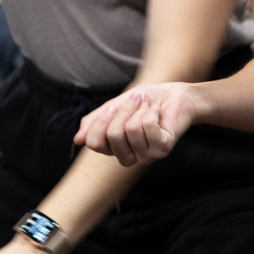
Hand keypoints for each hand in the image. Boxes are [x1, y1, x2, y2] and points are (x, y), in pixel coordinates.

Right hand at [74, 82, 204, 166]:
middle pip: (112, 136)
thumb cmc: (145, 102)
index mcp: (115, 149)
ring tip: (149, 107)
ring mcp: (146, 156)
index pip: (95, 143)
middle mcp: (129, 157)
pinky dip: (151, 112)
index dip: (101, 121)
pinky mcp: (162, 149)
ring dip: (139, 109)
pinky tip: (159, 113)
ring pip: (130, 129)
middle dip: (123, 111)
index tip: (114, 107)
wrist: (176, 96)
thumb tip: (77, 140)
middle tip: (136, 102)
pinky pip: (147, 127)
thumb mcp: (114, 108)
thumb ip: (95, 123)